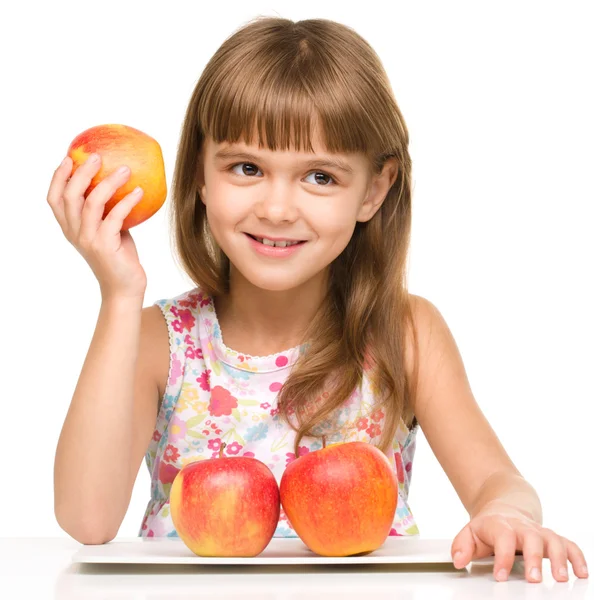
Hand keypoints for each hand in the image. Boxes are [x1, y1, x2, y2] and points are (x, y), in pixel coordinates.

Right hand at [47, 154, 146, 300]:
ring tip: (126, 169)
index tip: (69, 158)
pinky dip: (127, 201)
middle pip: (70, 195)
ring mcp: (88, 239)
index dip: (58, 177)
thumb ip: (106, 211)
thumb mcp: (108, 230)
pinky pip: (115, 216)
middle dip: (82, 172)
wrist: (124, 288)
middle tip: (99, 156)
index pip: (54, 199)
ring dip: (109, 182)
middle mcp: (75, 233)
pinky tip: (139, 191)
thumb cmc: (119, 257)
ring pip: (92, 202)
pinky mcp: (105, 246)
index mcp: (70, 228)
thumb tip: (120, 183)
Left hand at [451, 501, 588, 582]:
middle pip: (531, 537)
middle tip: (534, 578)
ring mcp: (538, 531)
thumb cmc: (489, 527)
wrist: (504, 508)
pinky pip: (568, 544)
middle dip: (534, 558)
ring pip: (553, 539)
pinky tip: (581, 572)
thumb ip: (462, 547)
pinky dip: (577, 557)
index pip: (502, 537)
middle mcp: (522, 527)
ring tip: (560, 578)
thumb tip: (458, 560)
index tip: (500, 576)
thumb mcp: (470, 533)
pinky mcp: (552, 538)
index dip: (502, 556)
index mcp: (500, 524)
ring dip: (559, 559)